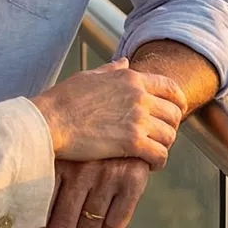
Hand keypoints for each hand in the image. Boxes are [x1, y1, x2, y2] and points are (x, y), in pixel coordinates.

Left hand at [15, 158, 151, 227]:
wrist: (121, 117)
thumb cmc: (76, 151)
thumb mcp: (52, 165)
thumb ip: (35, 209)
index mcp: (53, 160)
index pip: (36, 215)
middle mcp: (80, 167)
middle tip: (65, 215)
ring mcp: (108, 173)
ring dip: (86, 224)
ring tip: (88, 199)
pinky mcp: (133, 179)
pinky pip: (115, 224)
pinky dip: (110, 220)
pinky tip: (108, 198)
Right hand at [29, 62, 184, 167]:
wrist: (49, 121)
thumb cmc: (64, 99)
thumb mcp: (89, 76)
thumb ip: (112, 70)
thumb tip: (125, 62)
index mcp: (131, 78)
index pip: (170, 88)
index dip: (177, 102)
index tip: (175, 112)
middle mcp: (139, 96)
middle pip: (173, 113)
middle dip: (170, 126)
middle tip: (160, 137)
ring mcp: (137, 119)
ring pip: (169, 135)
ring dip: (164, 145)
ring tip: (154, 152)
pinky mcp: (132, 142)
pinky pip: (160, 154)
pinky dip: (159, 161)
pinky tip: (151, 165)